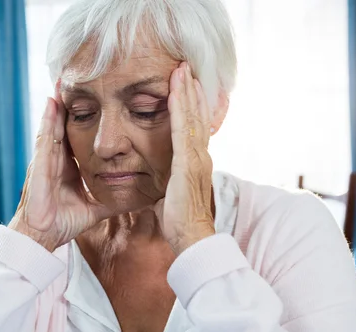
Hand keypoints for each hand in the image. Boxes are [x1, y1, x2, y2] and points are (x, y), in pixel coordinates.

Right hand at [9, 91, 112, 251]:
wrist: (42, 237)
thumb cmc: (62, 223)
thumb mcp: (94, 207)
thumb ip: (111, 200)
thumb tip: (136, 199)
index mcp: (67, 167)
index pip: (77, 136)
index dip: (85, 118)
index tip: (96, 100)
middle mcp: (55, 159)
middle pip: (63, 124)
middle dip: (69, 104)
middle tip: (78, 78)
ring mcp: (45, 159)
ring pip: (53, 125)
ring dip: (57, 103)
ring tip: (64, 81)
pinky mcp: (39, 165)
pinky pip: (44, 138)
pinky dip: (47, 119)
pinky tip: (52, 102)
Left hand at [153, 62, 215, 254]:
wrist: (191, 238)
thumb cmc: (180, 220)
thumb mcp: (170, 195)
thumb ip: (166, 183)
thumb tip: (156, 183)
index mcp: (194, 162)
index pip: (192, 128)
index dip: (189, 106)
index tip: (184, 86)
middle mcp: (200, 156)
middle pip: (196, 117)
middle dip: (191, 92)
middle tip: (186, 68)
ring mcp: (196, 159)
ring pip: (192, 118)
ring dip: (187, 93)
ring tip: (183, 71)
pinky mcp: (188, 164)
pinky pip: (183, 131)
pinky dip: (181, 110)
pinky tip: (177, 93)